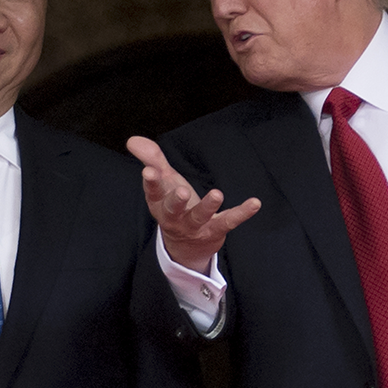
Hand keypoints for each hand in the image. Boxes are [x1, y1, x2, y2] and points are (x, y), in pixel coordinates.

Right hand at [126, 136, 260, 273]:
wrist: (186, 247)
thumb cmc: (174, 206)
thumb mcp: (163, 182)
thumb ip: (152, 159)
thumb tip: (132, 140)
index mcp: (160, 204)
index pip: (153, 193)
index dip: (151, 182)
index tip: (149, 171)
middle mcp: (175, 218)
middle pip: (173, 210)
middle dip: (176, 201)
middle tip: (182, 191)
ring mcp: (196, 226)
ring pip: (200, 217)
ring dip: (208, 206)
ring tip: (217, 194)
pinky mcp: (216, 230)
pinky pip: (229, 221)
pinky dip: (243, 213)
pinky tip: (255, 203)